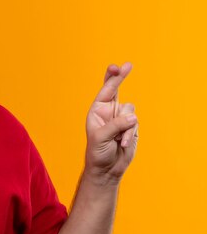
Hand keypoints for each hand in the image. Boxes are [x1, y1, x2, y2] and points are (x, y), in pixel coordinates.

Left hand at [85, 63, 138, 183]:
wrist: (107, 168)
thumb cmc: (97, 152)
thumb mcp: (101, 137)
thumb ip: (116, 125)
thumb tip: (132, 117)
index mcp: (97, 110)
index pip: (105, 91)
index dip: (111, 78)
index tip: (116, 67)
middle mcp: (109, 111)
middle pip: (117, 90)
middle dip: (121, 77)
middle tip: (128, 65)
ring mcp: (121, 118)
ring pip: (130, 112)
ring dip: (126, 126)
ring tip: (118, 140)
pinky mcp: (131, 127)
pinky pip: (135, 124)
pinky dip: (130, 134)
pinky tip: (123, 144)